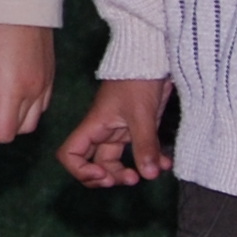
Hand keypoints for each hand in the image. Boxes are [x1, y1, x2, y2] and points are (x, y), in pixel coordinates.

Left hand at [0, 24, 53, 144]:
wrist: (23, 0)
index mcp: (14, 89)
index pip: (2, 133)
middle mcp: (35, 92)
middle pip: (14, 132)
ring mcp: (46, 85)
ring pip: (28, 123)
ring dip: (5, 122)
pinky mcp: (50, 77)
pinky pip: (38, 108)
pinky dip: (19, 112)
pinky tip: (3, 95)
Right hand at [56, 75, 175, 186]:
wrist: (152, 58)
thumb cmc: (138, 79)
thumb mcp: (142, 113)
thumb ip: (145, 145)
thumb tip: (148, 176)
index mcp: (94, 126)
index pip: (70, 154)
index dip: (80, 170)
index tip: (103, 174)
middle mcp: (103, 131)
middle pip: (95, 164)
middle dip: (110, 177)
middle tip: (131, 179)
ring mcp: (120, 130)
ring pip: (117, 161)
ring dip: (131, 172)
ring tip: (151, 172)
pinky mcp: (136, 128)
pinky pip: (139, 152)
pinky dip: (151, 160)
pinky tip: (165, 162)